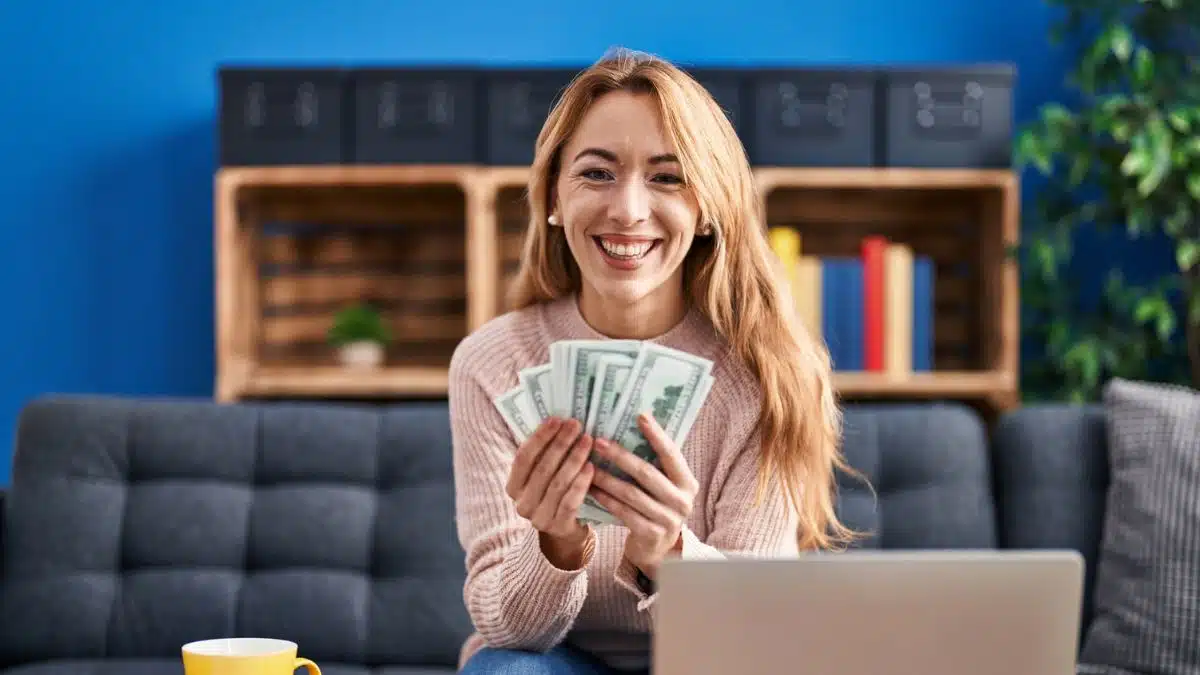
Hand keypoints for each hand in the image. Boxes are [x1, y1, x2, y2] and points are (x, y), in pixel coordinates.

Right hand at [506, 417, 594, 563]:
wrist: (565, 531)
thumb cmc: (554, 493)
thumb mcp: (543, 476)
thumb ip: (544, 455)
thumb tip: (560, 421)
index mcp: (513, 487)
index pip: (523, 457)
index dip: (540, 437)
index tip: (556, 419)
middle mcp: (521, 504)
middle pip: (542, 468)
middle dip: (560, 443)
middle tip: (576, 425)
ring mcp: (539, 518)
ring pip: (557, 483)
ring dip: (574, 459)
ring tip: (587, 441)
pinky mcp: (558, 527)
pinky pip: (570, 501)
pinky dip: (581, 483)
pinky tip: (591, 467)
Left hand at [587, 413, 698, 578]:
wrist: (658, 550)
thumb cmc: (657, 507)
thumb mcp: (664, 486)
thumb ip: (656, 464)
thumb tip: (635, 426)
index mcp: (687, 482)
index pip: (672, 454)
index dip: (657, 435)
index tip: (640, 416)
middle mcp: (682, 501)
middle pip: (647, 473)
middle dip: (621, 456)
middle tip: (599, 441)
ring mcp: (669, 520)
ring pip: (632, 494)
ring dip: (608, 479)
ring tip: (589, 465)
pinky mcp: (652, 534)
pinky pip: (625, 513)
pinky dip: (607, 500)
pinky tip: (592, 489)